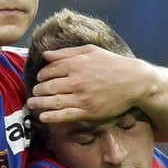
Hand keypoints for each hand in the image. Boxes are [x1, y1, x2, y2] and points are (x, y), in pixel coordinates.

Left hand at [27, 44, 152, 122]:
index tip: (40, 78)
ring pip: (54, 101)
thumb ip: (66, 52)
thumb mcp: (91, 51)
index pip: (50, 70)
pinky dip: (52, 117)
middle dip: (39, 89)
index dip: (42, 75)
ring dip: (39, 103)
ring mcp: (81, 98)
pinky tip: (43, 117)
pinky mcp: (88, 111)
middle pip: (49, 86)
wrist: (135, 81)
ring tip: (32, 103)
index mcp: (76, 64)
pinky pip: (65, 115)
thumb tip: (45, 55)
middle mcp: (76, 81)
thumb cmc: (113, 64)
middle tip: (35, 91)